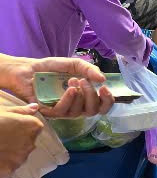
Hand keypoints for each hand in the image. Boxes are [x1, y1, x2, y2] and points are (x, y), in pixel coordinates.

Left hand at [0, 55, 114, 117]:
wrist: (27, 69)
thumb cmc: (50, 68)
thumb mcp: (74, 65)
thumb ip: (90, 70)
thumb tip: (103, 79)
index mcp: (84, 96)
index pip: (102, 106)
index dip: (108, 101)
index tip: (104, 88)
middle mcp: (75, 106)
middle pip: (93, 111)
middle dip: (92, 96)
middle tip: (84, 81)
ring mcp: (62, 111)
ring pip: (78, 112)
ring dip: (80, 96)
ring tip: (72, 80)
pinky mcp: (48, 112)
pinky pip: (63, 111)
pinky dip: (68, 99)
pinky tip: (69, 89)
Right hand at [0, 105, 43, 177]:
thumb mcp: (4, 111)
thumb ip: (22, 110)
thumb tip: (35, 107)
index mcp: (33, 126)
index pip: (34, 128)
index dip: (21, 128)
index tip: (9, 127)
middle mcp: (31, 143)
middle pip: (28, 143)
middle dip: (17, 141)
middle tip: (1, 138)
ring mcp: (21, 158)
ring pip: (19, 156)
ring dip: (11, 154)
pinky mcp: (10, 170)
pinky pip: (10, 167)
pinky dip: (3, 164)